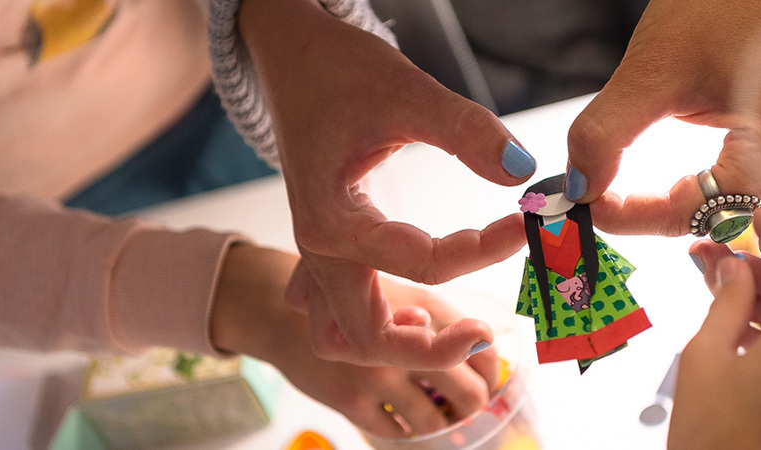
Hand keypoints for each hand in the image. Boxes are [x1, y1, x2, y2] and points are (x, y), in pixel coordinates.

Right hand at [210, 245, 499, 436]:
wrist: (271, 301)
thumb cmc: (335, 281)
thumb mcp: (389, 275)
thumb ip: (432, 306)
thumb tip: (478, 339)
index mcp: (416, 303)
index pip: (474, 346)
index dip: (489, 359)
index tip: (488, 357)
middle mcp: (400, 344)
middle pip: (467, 393)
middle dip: (478, 392)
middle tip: (478, 386)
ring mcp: (373, 378)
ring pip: (434, 419)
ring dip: (446, 411)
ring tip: (447, 396)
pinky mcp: (349, 401)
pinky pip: (396, 429)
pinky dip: (408, 420)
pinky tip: (410, 402)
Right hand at [238, 0, 531, 368]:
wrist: (290, 53)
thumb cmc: (339, 69)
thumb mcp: (408, 91)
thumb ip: (465, 131)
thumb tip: (522, 171)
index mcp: (333, 221)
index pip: (424, 266)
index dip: (485, 251)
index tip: (529, 225)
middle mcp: (318, 249)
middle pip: (367, 337)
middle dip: (429, 349)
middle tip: (487, 331)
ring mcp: (313, 252)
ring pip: (339, 335)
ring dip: (387, 346)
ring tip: (438, 324)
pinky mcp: (320, 245)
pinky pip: (329, 311)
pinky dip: (364, 323)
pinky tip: (407, 306)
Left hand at [564, 0, 760, 235]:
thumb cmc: (719, 8)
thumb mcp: (649, 73)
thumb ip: (606, 135)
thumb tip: (578, 188)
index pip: (685, 215)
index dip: (625, 216)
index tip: (578, 201)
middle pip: (696, 219)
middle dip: (638, 216)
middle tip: (582, 201)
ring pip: (702, 211)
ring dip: (653, 209)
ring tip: (605, 196)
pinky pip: (712, 192)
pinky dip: (671, 194)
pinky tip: (639, 187)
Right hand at [670, 210, 760, 447]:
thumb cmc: (713, 435)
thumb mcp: (705, 355)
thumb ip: (724, 301)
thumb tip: (731, 265)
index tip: (750, 217)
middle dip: (753, 261)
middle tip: (712, 250)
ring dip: (752, 288)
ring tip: (708, 275)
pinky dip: (758, 318)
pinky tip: (725, 310)